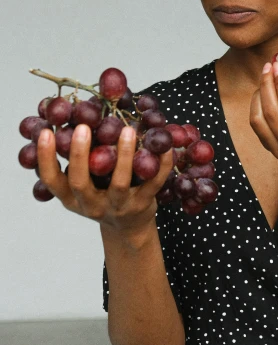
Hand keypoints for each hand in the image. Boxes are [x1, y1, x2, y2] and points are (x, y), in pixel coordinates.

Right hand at [36, 124, 173, 238]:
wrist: (130, 229)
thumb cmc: (103, 196)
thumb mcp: (85, 185)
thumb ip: (78, 159)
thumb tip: (71, 115)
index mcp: (72, 198)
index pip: (52, 181)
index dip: (46, 158)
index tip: (46, 132)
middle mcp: (92, 205)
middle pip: (81, 182)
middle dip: (80, 154)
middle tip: (82, 127)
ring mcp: (118, 206)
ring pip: (119, 183)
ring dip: (122, 155)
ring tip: (126, 129)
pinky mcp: (143, 205)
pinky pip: (153, 183)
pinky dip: (161, 164)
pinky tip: (164, 146)